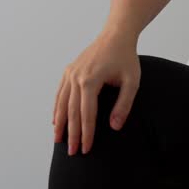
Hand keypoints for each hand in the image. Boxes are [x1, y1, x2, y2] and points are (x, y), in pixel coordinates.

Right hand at [53, 31, 140, 155]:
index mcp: (90, 80)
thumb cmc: (126, 59)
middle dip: (72, 134)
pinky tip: (56, 121)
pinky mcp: (69, 71)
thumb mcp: (132, 82)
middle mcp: (76, 77)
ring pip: (62, 103)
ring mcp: (70, 73)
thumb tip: (114, 127)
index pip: (87, 114)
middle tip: (72, 153)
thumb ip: (124, 105)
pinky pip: (60, 93)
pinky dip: (57, 108)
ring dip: (60, 124)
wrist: (115, 36)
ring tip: (58, 141)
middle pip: (72, 111)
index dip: (86, 133)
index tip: (86, 149)